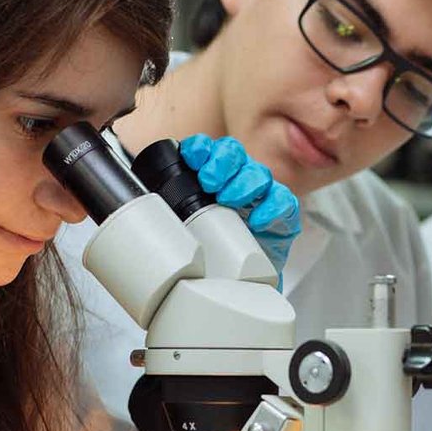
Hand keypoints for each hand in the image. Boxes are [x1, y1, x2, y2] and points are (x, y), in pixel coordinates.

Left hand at [179, 133, 300, 275]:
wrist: (241, 281)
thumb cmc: (215, 252)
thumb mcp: (187, 231)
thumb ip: (172, 218)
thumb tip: (147, 216)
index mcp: (215, 176)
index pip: (208, 150)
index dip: (200, 148)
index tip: (191, 157)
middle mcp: (239, 179)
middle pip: (234, 153)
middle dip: (221, 163)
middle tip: (209, 182)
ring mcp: (263, 195)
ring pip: (259, 173)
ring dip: (243, 183)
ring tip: (229, 199)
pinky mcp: (284, 214)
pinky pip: (284, 202)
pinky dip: (271, 208)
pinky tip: (257, 220)